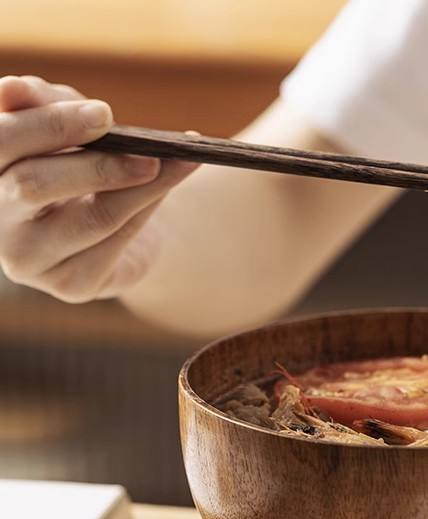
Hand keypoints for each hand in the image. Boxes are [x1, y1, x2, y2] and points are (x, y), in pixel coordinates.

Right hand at [0, 75, 196, 301]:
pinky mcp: (71, 284)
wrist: (118, 224)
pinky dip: (149, 210)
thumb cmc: (77, 163)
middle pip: (32, 186)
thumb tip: (16, 90)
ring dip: (139, 188)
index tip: (104, 113)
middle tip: (148, 153)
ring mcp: (29, 260)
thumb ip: (44, 106)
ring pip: (90, 219)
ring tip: (176, 162)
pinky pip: (116, 244)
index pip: (1, 143)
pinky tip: (172, 182)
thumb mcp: (63, 127)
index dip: (50, 125)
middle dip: (96, 165)